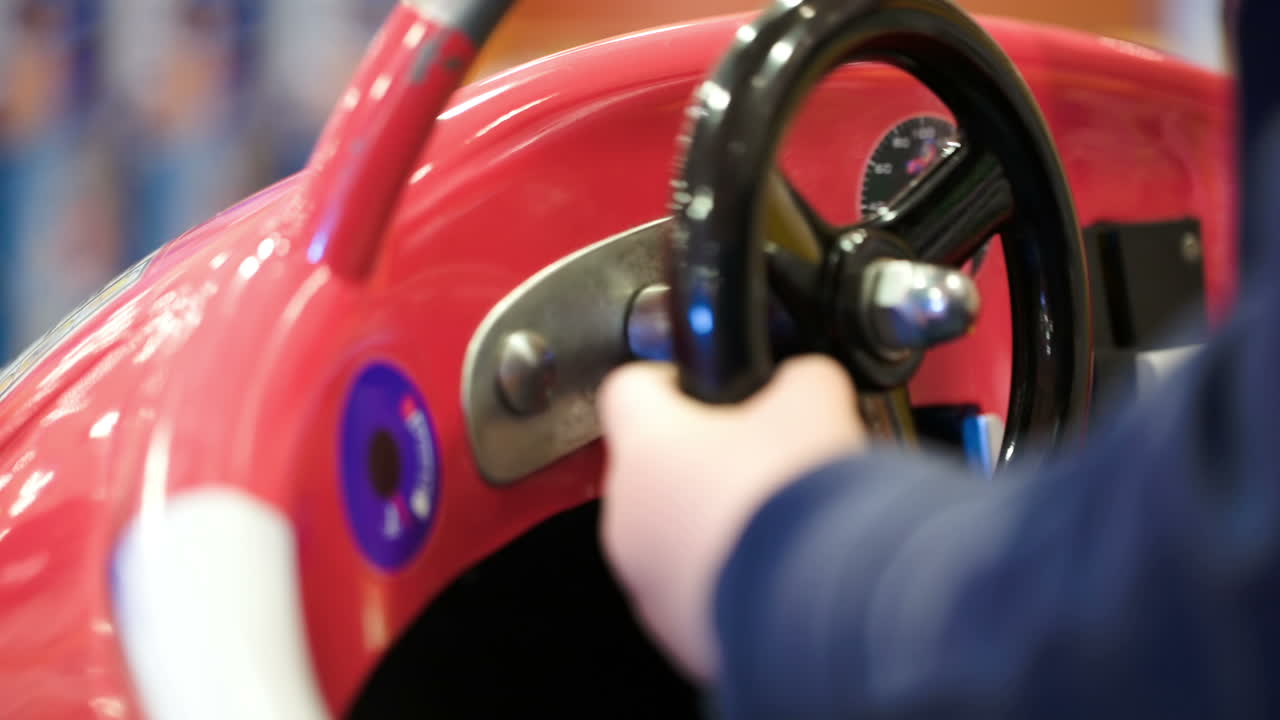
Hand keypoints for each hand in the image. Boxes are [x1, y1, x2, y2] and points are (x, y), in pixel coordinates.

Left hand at [597, 355, 866, 681]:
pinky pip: (692, 589)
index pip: (627, 389)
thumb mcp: (813, 401)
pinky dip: (728, 578)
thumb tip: (803, 382)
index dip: (667, 381)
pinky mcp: (674, 631)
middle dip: (703, 462)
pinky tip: (780, 573)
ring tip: (778, 525)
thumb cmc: (797, 500)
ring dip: (713, 526)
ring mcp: (645, 578)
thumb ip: (796, 379)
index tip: (699, 386)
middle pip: (652, 468)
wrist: (819, 604)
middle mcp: (628, 515)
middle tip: (761, 461)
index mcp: (646, 446)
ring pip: (668, 535)